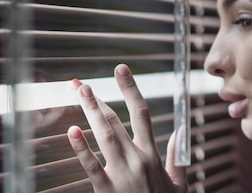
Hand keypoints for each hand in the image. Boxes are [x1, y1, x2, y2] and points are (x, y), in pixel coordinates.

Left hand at [66, 64, 186, 192]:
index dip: (131, 88)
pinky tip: (72, 131)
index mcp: (153, 154)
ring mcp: (122, 172)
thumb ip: (177, 156)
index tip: (121, 70)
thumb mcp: (179, 182)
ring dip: (89, 112)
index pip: (142, 113)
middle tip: (79, 83)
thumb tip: (179, 132)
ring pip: (104, 135)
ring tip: (77, 93)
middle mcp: (137, 158)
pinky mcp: (108, 189)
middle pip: (116, 120)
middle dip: (96, 99)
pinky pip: (91, 166)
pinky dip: (81, 148)